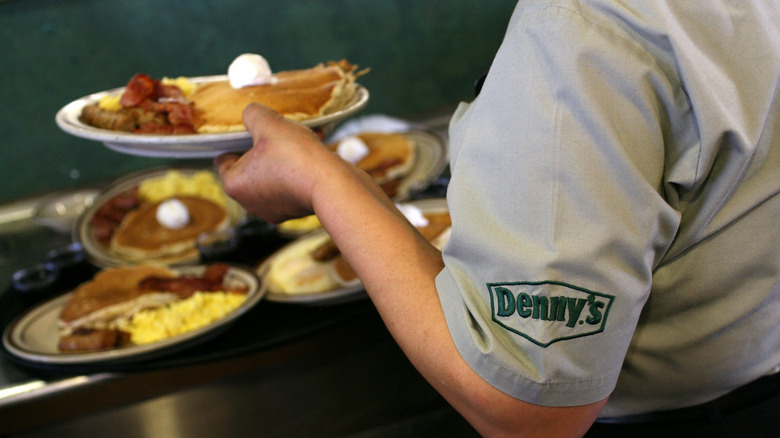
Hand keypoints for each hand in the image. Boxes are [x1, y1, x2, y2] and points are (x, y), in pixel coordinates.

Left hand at [214, 103, 343, 222]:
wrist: (332, 185)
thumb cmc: (295, 156)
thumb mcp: (269, 123)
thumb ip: (253, 114)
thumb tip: (251, 113)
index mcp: (234, 184)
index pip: (224, 159)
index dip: (237, 142)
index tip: (253, 131)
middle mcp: (250, 202)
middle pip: (250, 168)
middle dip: (264, 149)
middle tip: (278, 134)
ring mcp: (274, 210)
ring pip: (272, 174)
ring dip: (283, 157)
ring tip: (301, 138)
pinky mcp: (295, 211)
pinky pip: (291, 184)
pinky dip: (298, 169)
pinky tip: (314, 150)